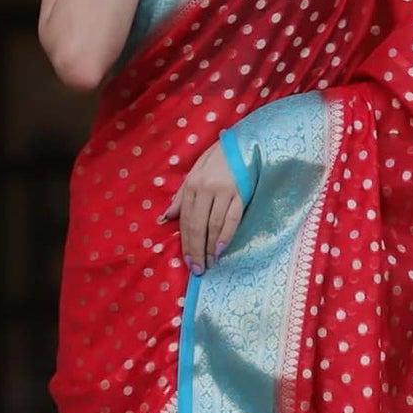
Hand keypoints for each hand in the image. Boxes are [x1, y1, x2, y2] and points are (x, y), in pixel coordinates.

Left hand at [158, 137, 243, 273]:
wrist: (246, 143)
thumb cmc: (219, 158)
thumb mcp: (196, 172)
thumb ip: (182, 196)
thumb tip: (167, 218)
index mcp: (192, 184)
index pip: (186, 219)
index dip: (186, 242)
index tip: (187, 261)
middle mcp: (206, 189)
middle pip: (198, 226)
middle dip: (196, 250)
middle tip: (197, 269)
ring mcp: (224, 191)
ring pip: (214, 225)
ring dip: (210, 248)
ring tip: (209, 264)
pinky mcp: (241, 193)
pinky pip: (232, 218)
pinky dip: (226, 235)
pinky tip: (222, 250)